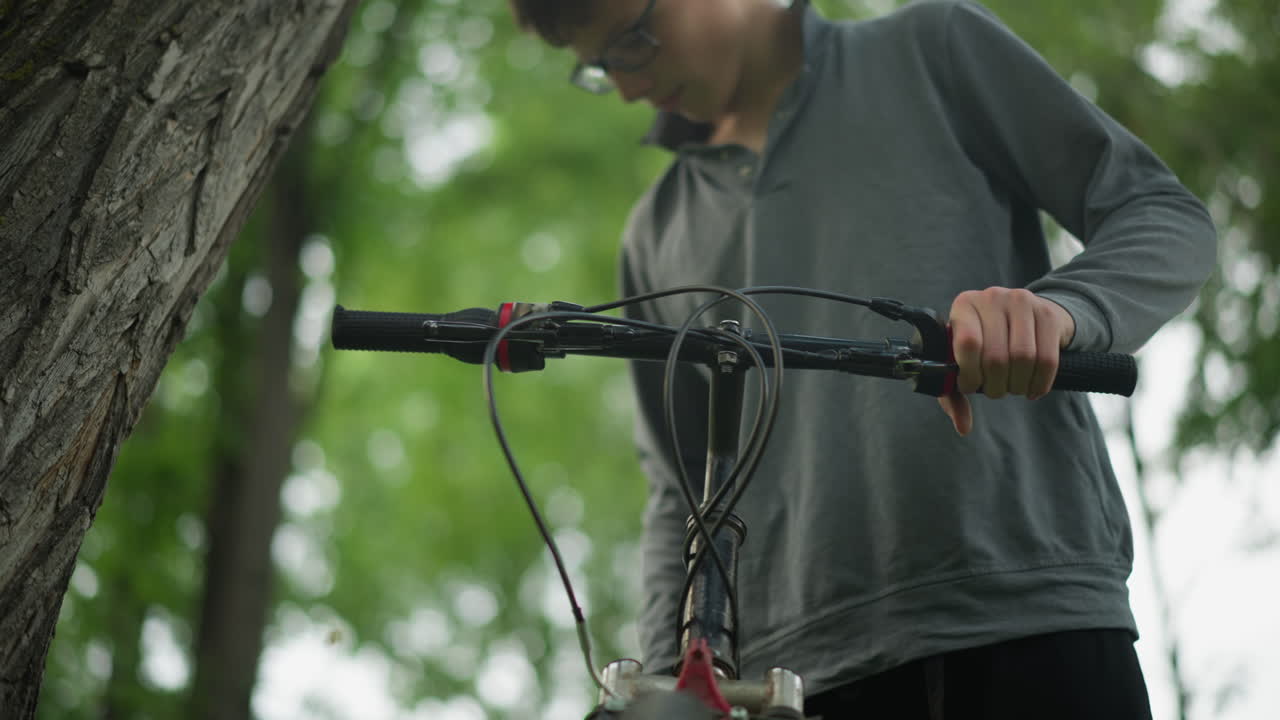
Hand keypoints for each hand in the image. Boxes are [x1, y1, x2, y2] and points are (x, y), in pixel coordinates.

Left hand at [937, 287, 1074, 435]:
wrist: (1027, 316)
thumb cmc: (987, 342)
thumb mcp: (965, 360)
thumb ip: (954, 393)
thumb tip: (963, 426)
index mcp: (964, 305)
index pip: (967, 344)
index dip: (970, 374)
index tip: (971, 386)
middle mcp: (992, 297)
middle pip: (996, 357)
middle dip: (995, 386)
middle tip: (995, 390)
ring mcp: (1023, 302)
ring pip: (1023, 359)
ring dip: (1017, 385)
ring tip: (1012, 387)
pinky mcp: (1048, 314)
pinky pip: (1047, 359)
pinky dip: (1039, 383)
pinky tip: (1032, 389)